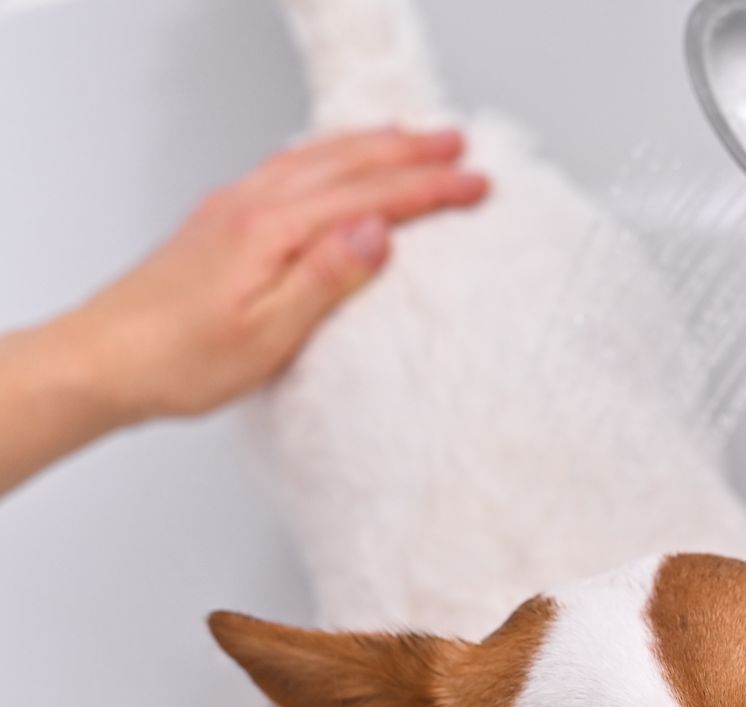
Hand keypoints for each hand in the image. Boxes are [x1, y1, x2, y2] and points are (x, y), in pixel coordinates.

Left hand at [57, 126, 487, 428]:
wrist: (101, 361)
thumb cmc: (178, 359)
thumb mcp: (268, 333)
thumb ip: (326, 277)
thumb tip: (378, 230)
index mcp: (272, 232)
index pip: (370, 197)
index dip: (429, 187)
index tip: (475, 182)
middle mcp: (251, 207)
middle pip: (345, 163)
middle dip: (408, 151)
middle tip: (458, 144)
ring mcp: (232, 208)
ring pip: (314, 157)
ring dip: (369, 145)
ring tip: (408, 139)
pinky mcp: (219, 221)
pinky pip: (288, 167)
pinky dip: (327, 154)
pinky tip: (332, 163)